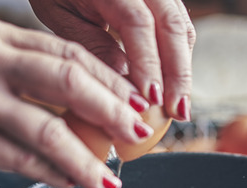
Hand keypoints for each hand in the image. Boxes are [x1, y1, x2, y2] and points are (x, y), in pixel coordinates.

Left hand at [29, 0, 195, 120]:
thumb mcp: (63, 15)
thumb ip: (94, 45)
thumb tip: (125, 85)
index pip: (138, 23)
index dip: (148, 64)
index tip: (151, 99)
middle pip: (172, 25)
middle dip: (177, 73)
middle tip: (176, 112)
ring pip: (182, 28)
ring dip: (183, 70)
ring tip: (178, 106)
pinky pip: (181, 27)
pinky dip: (179, 58)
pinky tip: (173, 87)